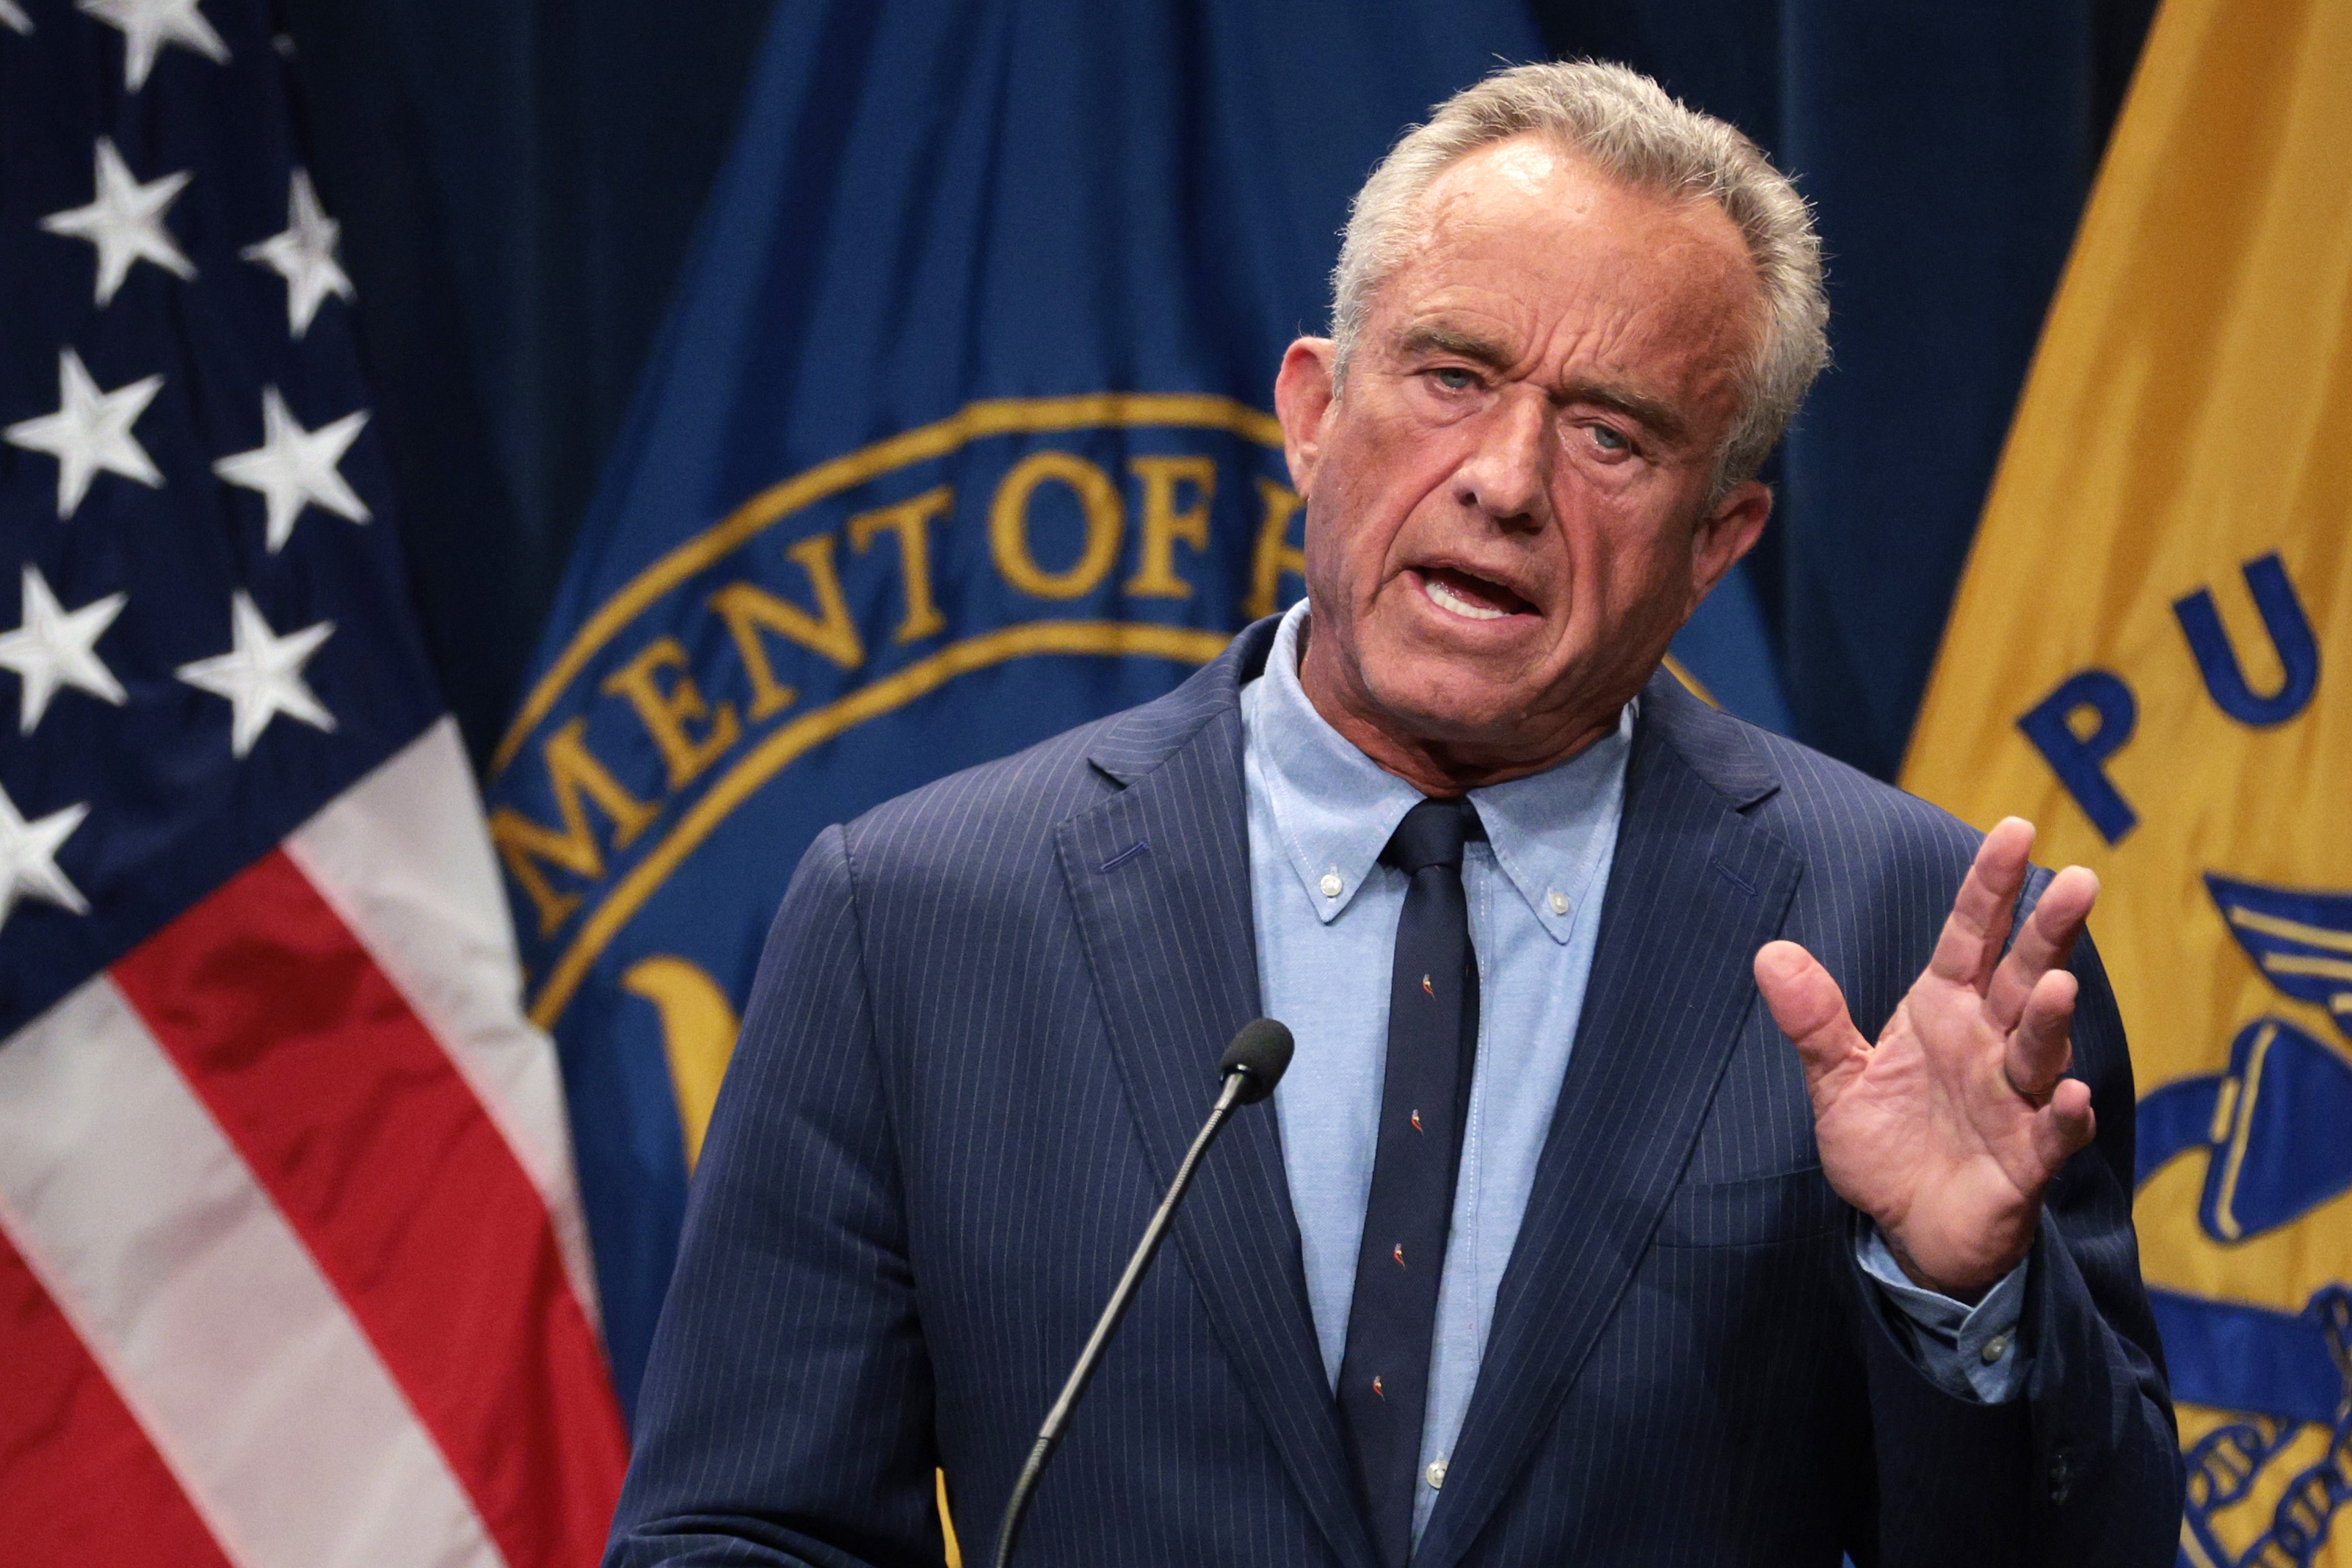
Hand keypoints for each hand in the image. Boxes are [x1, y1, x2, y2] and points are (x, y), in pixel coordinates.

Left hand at [1752, 818, 2098, 1299]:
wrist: (1911, 1229)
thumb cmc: (1887, 1144)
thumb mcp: (1839, 1079)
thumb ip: (1814, 1019)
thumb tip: (1769, 952)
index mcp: (1945, 1010)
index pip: (1970, 936)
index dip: (1991, 887)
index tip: (2015, 830)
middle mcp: (1989, 1044)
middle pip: (2022, 977)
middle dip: (2048, 931)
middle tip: (2079, 879)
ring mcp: (2014, 1100)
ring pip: (2040, 1049)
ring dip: (2053, 1019)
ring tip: (2059, 984)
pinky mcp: (2027, 1160)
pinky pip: (2051, 1134)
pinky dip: (2063, 1118)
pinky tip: (2072, 1098)